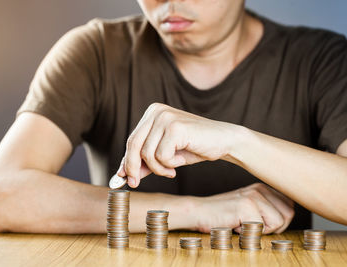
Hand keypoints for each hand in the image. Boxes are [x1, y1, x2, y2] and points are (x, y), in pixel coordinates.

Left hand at [117, 103, 238, 186]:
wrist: (223, 141)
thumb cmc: (195, 147)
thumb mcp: (165, 155)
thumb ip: (145, 161)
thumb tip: (122, 174)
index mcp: (152, 112)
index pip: (132, 140)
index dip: (127, 161)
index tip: (124, 178)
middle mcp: (156, 111)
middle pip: (133, 145)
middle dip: (134, 168)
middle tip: (136, 183)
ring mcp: (165, 117)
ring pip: (147, 153)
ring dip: (159, 168)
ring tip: (173, 168)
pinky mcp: (175, 127)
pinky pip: (161, 156)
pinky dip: (171, 164)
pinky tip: (182, 160)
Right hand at [193, 183, 294, 233]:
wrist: (198, 212)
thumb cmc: (222, 214)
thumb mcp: (249, 208)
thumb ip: (268, 209)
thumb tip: (288, 218)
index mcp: (263, 188)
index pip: (289, 207)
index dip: (278, 221)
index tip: (259, 222)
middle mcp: (260, 188)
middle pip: (288, 214)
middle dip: (273, 227)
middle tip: (251, 225)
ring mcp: (254, 196)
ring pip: (278, 222)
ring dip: (261, 230)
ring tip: (243, 223)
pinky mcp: (246, 205)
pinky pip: (262, 229)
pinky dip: (248, 233)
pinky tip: (235, 224)